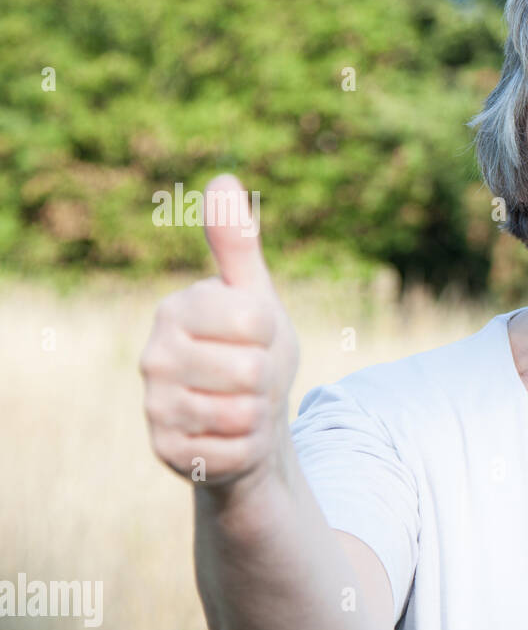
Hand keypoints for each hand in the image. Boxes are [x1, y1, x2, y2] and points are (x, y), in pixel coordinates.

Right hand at [140, 175, 299, 486]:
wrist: (244, 420)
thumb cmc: (251, 350)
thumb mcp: (254, 296)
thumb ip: (238, 244)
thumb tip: (222, 177)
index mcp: (178, 309)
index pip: (255, 320)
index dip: (271, 333)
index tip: (255, 337)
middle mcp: (154, 355)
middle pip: (251, 371)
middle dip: (266, 380)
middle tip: (250, 379)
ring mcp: (154, 405)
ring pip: (243, 414)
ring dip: (258, 415)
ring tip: (242, 406)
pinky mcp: (166, 449)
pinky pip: (235, 451)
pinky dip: (246, 448)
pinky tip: (229, 437)